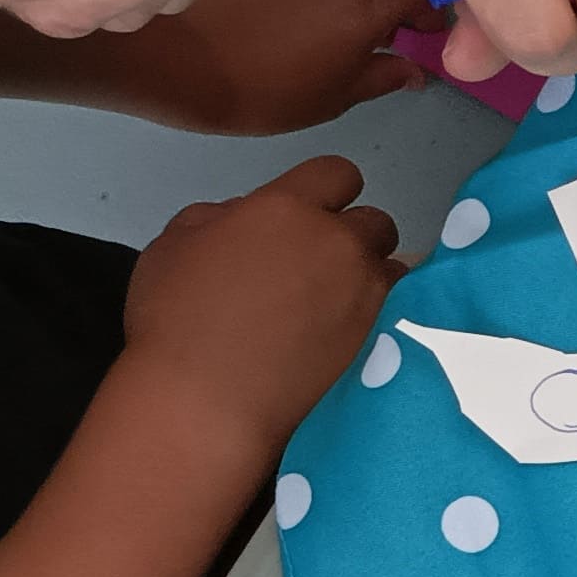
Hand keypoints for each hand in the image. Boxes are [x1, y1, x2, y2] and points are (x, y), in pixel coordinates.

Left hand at [90, 0, 432, 132]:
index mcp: (364, 3)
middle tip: (387, 25)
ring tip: (337, 20)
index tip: (428, 34)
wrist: (165, 55)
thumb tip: (413, 70)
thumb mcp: (330, 99)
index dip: (437, 5)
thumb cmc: (255, 89)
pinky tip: (294, 11)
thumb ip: (380, 78)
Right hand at [119, 155, 404, 460]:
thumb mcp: (174, 245)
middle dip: (353, 240)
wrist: (207, 403)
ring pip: (396, 271)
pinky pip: (402, 317)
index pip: (338, 173)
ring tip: (336, 312)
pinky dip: (383, 322)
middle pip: (376, 223)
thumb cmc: (177, 323)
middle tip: (320, 271)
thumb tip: (247, 216)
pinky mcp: (385, 340)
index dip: (327, 192)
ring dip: (373, 282)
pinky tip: (351, 340)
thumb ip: (220, 216)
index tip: (315, 214)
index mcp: (287, 209)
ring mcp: (369, 295)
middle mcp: (339, 245)